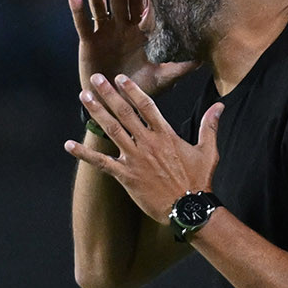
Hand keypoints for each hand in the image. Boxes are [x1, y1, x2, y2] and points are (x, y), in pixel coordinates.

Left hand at [66, 74, 224, 222]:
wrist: (189, 208)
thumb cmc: (199, 181)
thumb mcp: (208, 151)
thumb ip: (210, 126)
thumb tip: (220, 106)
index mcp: (165, 134)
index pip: (146, 106)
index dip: (132, 90)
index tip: (120, 78)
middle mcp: (147, 142)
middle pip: (124, 112)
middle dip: (108, 94)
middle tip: (94, 79)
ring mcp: (135, 158)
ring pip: (111, 130)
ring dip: (96, 112)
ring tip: (84, 98)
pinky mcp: (126, 176)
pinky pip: (101, 163)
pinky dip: (84, 154)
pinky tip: (68, 146)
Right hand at [69, 0, 198, 99]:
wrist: (115, 104)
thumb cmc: (141, 89)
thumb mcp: (163, 77)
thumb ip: (181, 66)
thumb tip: (205, 56)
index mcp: (142, 32)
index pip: (142, 4)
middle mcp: (123, 27)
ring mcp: (105, 32)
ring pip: (100, 4)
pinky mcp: (89, 41)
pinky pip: (83, 22)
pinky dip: (77, 8)